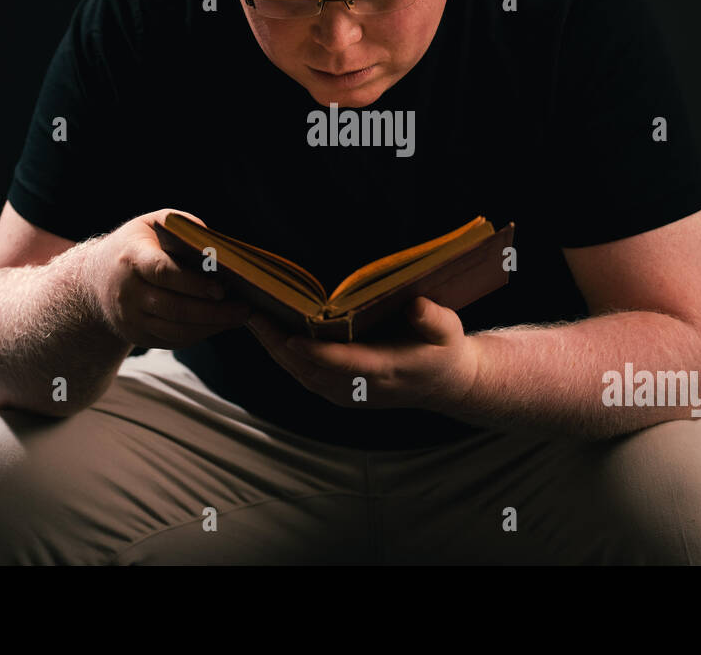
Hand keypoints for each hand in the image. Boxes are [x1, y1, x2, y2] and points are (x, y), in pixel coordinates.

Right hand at [84, 209, 252, 349]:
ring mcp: (131, 318)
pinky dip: (201, 334)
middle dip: (212, 311)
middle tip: (243, 307)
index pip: (162, 272)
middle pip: (174, 308)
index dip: (193, 283)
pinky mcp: (138, 336)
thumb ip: (185, 228)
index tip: (222, 287)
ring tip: (239, 316)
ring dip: (212, 326)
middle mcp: (128, 292)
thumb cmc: (136, 245)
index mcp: (132, 258)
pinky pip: (174, 341)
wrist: (95, 279)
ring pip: (176, 330)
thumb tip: (219, 249)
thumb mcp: (153, 224)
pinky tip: (221, 323)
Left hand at [246, 296, 479, 410]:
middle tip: (252, 313)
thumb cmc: (444, 350)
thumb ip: (433, 320)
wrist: (445, 385)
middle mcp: (360, 386)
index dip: (315, 352)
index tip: (289, 335)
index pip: (344, 363)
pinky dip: (283, 357)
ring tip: (252, 318)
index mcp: (386, 369)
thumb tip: (417, 306)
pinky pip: (304, 376)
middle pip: (309, 370)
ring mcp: (347, 394)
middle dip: (278, 343)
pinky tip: (268, 333)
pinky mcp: (339, 393)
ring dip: (274, 349)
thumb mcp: (448, 331)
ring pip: (301, 375)